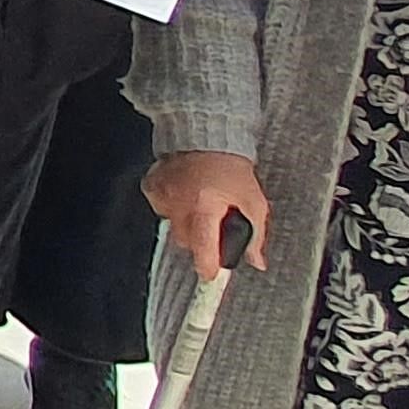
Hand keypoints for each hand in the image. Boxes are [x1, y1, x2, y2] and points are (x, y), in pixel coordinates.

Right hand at [142, 148, 270, 278]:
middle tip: (213, 225)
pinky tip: (184, 194)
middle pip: (187, 240)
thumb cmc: (231, 165)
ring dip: (186, 222)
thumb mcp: (253, 201)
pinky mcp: (152, 186)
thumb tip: (257, 261)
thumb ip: (256, 234)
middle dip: (200, 238)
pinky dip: (172, 206)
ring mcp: (163, 195)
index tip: (211, 274)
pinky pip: (160, 208)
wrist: (207, 133)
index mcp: (206, 206)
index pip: (203, 246)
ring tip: (200, 204)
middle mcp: (180, 203)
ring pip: (172, 226)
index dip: (207, 265)